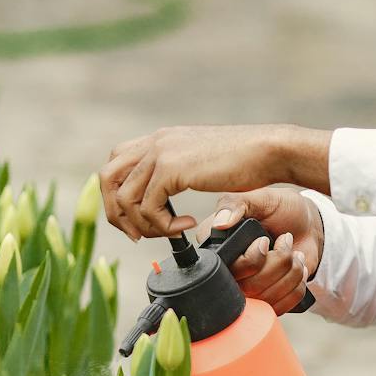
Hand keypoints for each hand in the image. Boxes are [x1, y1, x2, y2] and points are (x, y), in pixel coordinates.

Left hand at [101, 125, 283, 239]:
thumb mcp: (200, 162)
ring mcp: (161, 153)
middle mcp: (155, 142)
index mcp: (160, 140)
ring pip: (125, 198)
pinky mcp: (172, 169)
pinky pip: (149, 207)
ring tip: (171, 233)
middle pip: (107, 178)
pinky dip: (164, 226)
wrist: (268, 150)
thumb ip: (177, 171)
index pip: (116, 164)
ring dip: (144, 225)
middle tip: (139, 235)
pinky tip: (188, 225)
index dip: (118, 195)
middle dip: (117, 213)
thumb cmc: (245, 160)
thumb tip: (163, 195)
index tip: (138, 219)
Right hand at [198, 189, 325, 314]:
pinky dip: (297, 285)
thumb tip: (220, 222)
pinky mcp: (267, 300)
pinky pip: (282, 306)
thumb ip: (236, 203)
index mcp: (218, 245)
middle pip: (249, 287)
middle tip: (286, 240)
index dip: (251, 259)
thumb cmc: (282, 209)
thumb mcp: (261, 198)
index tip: (265, 241)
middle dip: (278, 262)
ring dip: (291, 272)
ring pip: (267, 298)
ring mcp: (248, 288)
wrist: (307, 225)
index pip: (224, 270)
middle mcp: (229, 271)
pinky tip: (297, 268)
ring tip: (294, 253)